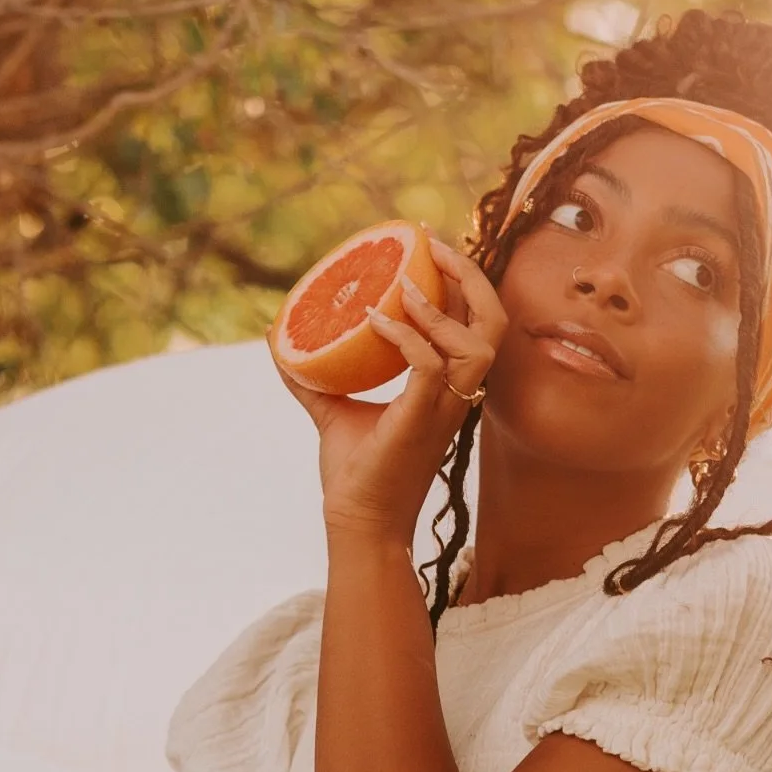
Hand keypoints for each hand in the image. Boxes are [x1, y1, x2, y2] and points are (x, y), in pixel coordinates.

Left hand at [269, 236, 507, 543]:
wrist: (357, 523)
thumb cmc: (355, 475)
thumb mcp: (332, 410)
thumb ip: (312, 373)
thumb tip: (277, 336)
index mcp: (447, 391)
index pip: (476, 325)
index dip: (465, 283)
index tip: (432, 248)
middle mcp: (454, 398)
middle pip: (494, 325)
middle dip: (471, 279)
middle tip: (432, 248)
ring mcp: (443, 411)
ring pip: (478, 344)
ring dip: (443, 307)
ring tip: (403, 285)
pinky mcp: (420, 422)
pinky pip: (428, 367)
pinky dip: (403, 337)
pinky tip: (372, 320)